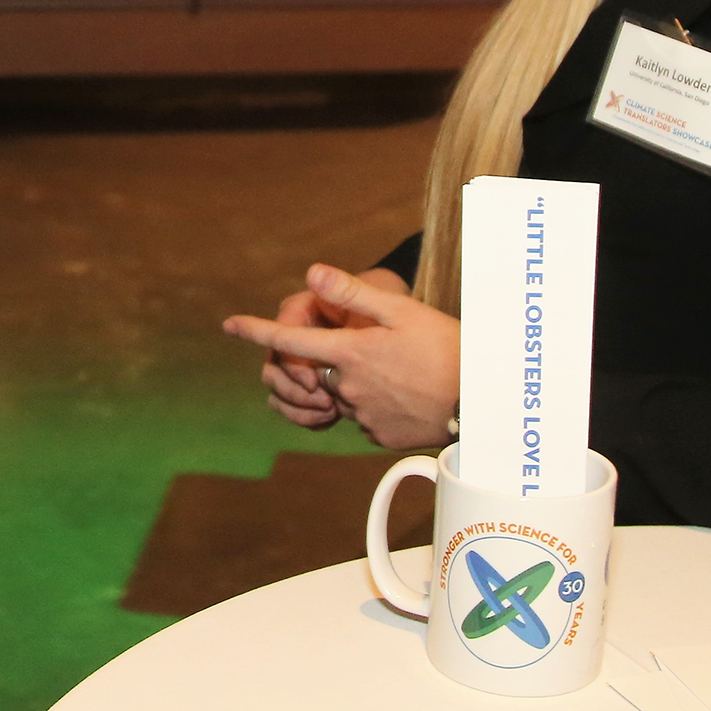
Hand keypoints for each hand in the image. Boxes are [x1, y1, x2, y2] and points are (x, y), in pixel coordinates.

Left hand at [223, 265, 456, 448]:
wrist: (481, 401)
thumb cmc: (446, 348)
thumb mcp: (402, 311)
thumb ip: (352, 294)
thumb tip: (310, 273)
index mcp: (349, 354)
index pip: (289, 341)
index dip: (255, 331)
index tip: (228, 325)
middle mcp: (347, 388)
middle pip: (324, 370)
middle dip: (343, 358)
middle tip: (391, 350)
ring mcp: (362, 417)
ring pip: (346, 394)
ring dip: (363, 382)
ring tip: (407, 372)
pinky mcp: (379, 437)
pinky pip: (366, 417)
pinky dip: (379, 404)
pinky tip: (409, 395)